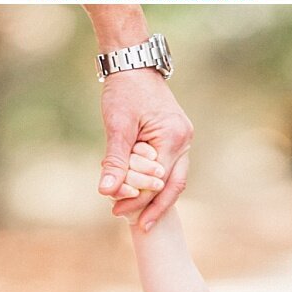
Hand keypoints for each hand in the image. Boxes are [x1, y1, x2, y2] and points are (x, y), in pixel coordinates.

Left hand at [98, 68, 192, 230]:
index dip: (137, 200)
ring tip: (138, 214)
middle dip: (156, 208)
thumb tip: (107, 191)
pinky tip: (142, 192)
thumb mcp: (116, 126)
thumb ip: (115, 160)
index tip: (117, 211)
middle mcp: (184, 141)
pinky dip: (156, 182)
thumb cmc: (124, 91)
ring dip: (157, 197)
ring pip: (174, 179)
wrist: (133, 64)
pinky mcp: (176, 138)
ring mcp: (183, 140)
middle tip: (139, 227)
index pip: (156, 181)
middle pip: (173, 186)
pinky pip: (170, 167)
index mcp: (172, 139)